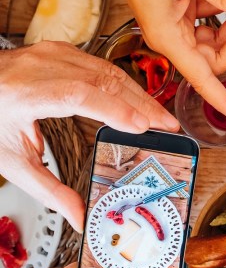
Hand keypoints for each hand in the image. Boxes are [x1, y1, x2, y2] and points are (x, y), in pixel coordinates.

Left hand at [0, 42, 178, 229]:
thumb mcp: (13, 161)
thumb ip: (49, 190)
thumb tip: (80, 217)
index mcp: (23, 94)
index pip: (77, 95)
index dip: (114, 109)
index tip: (142, 126)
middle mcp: (38, 67)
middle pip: (102, 81)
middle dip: (141, 105)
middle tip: (167, 127)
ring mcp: (50, 54)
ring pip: (107, 70)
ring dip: (138, 95)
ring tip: (160, 117)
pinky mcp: (60, 51)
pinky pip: (101, 65)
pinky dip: (124, 85)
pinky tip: (138, 100)